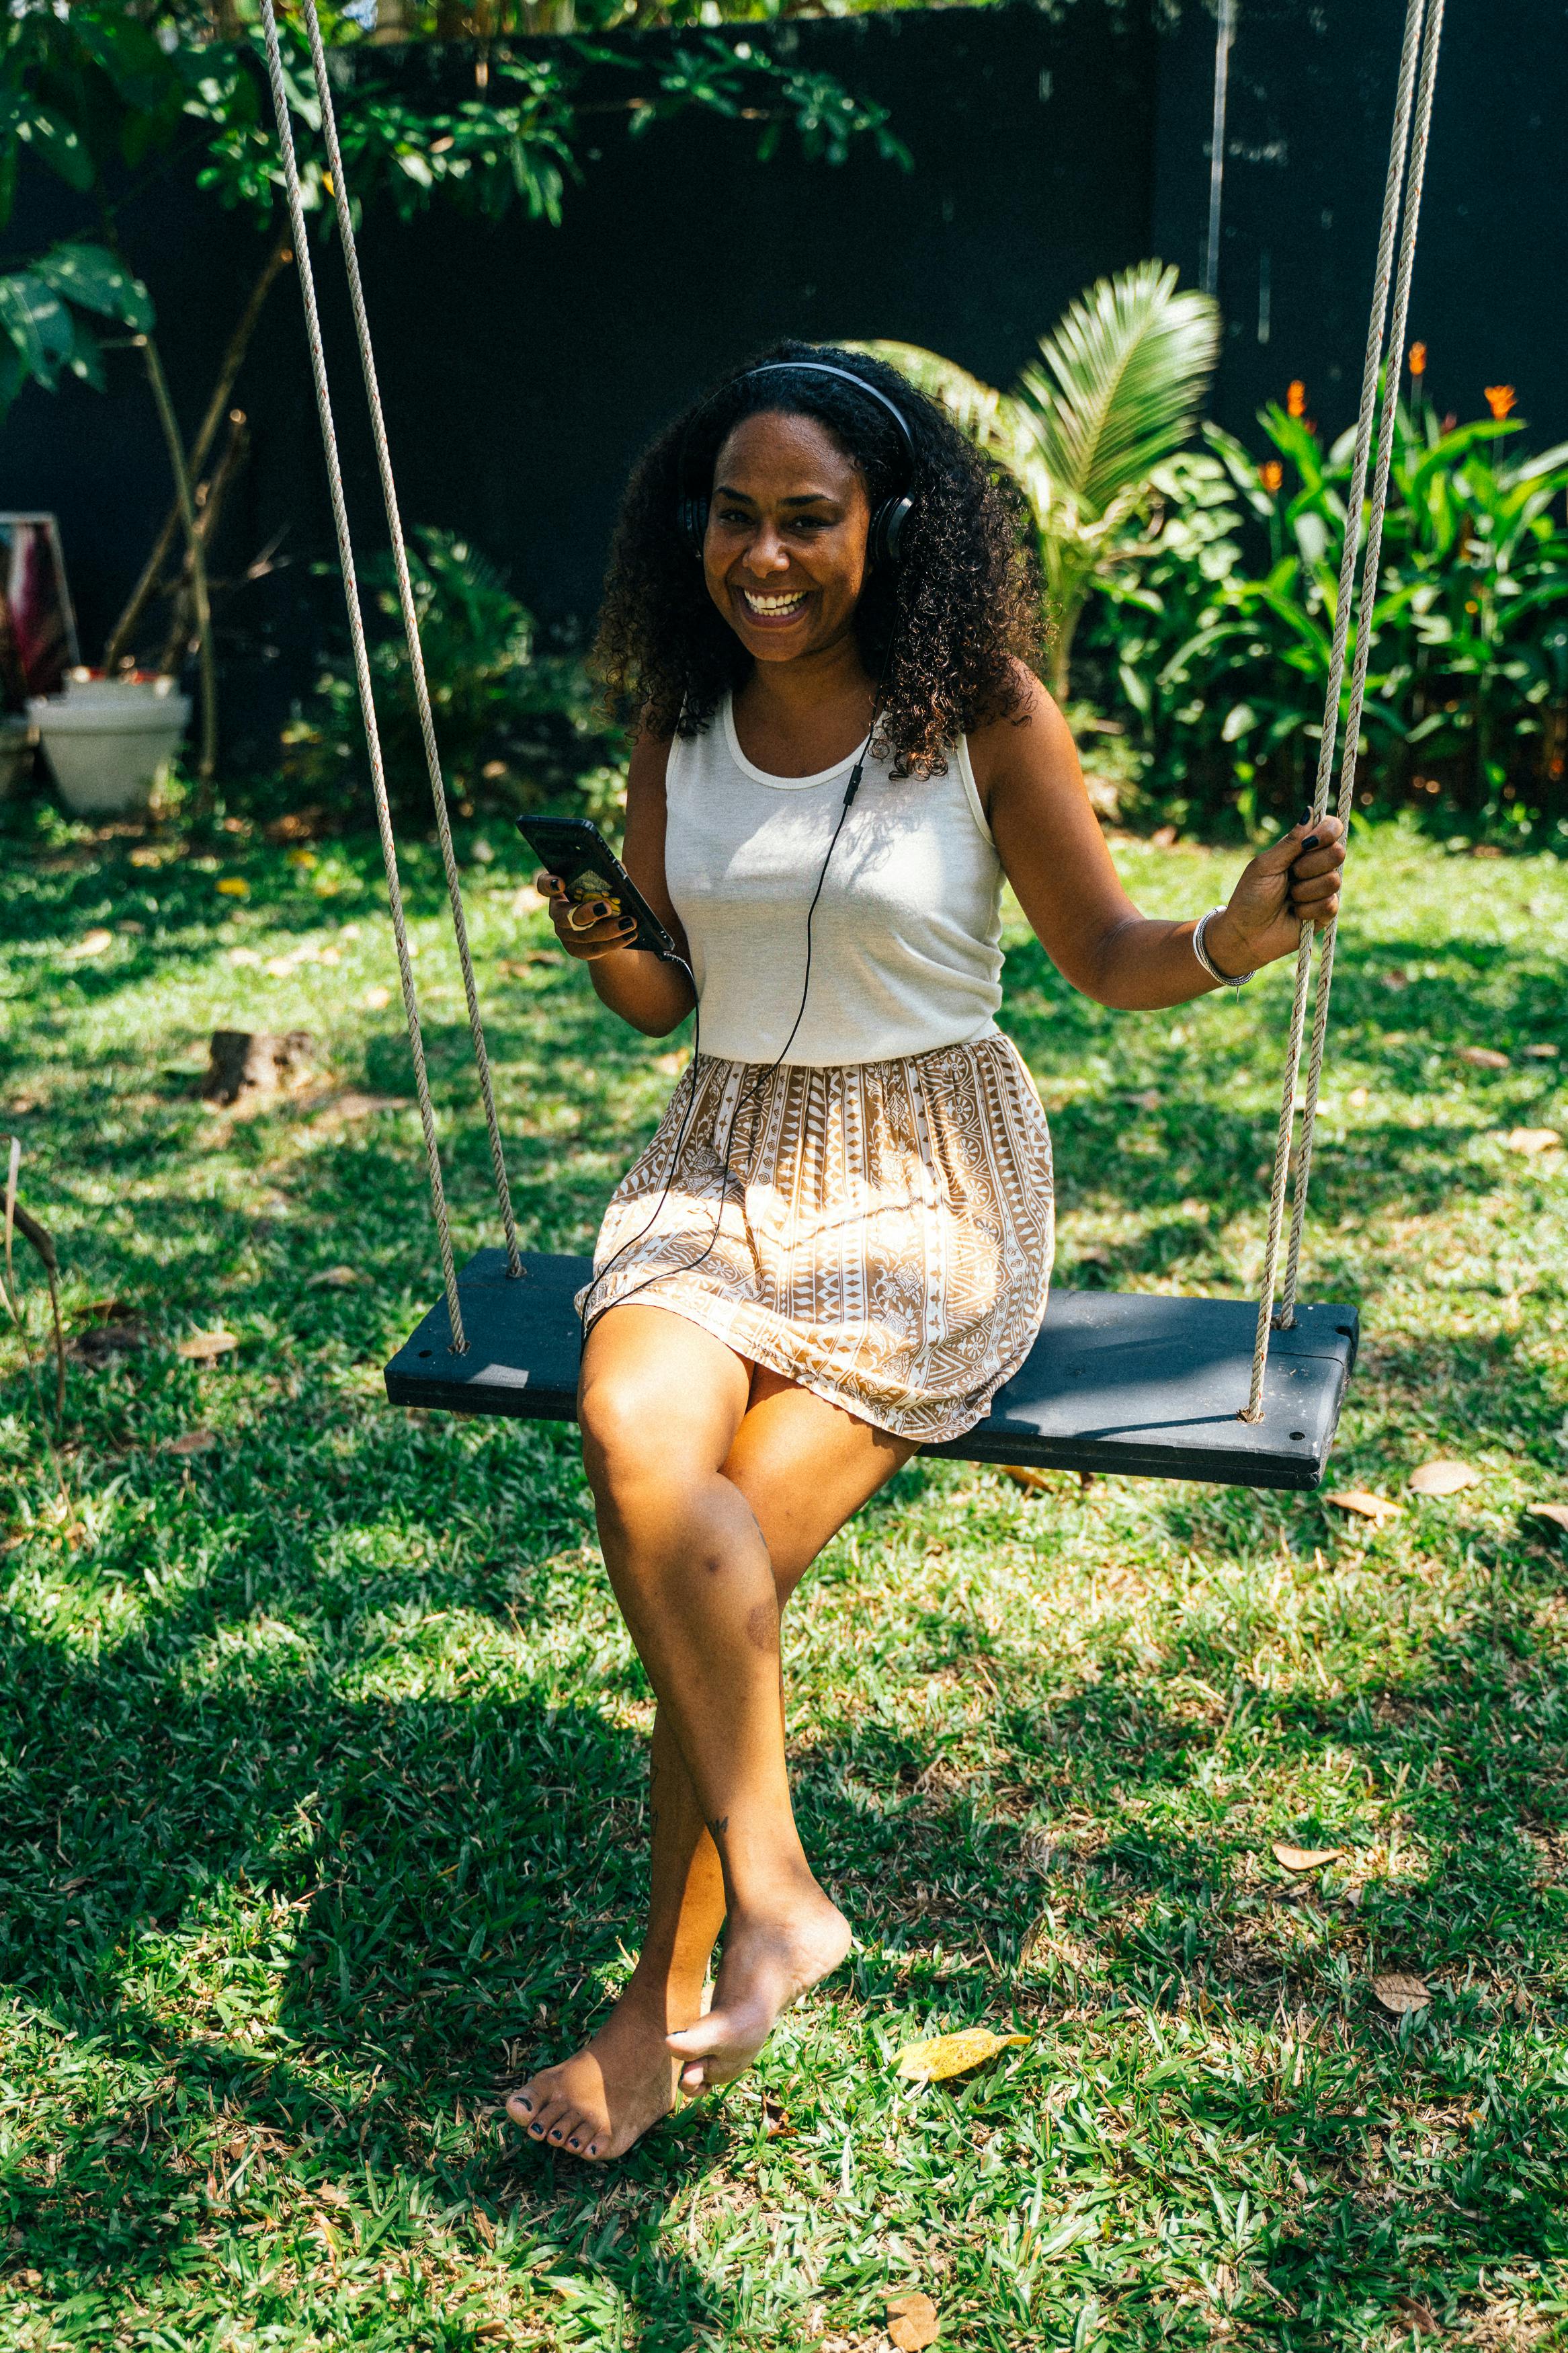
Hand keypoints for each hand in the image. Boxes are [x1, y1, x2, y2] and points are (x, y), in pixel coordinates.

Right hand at [537, 870, 636, 963]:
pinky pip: (595, 949)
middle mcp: (558, 913)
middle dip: (586, 912)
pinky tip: (630, 936)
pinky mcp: (578, 950)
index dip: (548, 885)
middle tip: (607, 907)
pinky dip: (615, 942)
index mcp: (560, 891)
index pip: (545, 886)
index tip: (561, 882)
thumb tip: (616, 870)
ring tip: (629, 923)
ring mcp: (566, 934)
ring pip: (583, 935)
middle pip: (564, 916)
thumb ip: (610, 872)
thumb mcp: (610, 881)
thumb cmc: (609, 896)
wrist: (613, 926)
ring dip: (608, 929)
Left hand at [1203, 813, 1346, 977]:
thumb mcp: (1266, 865)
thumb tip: (1309, 811)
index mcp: (1303, 848)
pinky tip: (1295, 914)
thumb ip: (1290, 842)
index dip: (1328, 831)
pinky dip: (1307, 909)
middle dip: (1310, 865)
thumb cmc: (1250, 897)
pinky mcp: (1326, 912)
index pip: (1331, 828)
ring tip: (1289, 898)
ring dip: (1305, 891)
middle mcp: (1318, 865)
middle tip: (1291, 875)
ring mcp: (1324, 889)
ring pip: (1334, 879)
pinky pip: (1330, 904)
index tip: (1310, 843)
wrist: (1245, 934)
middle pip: (1338, 852)